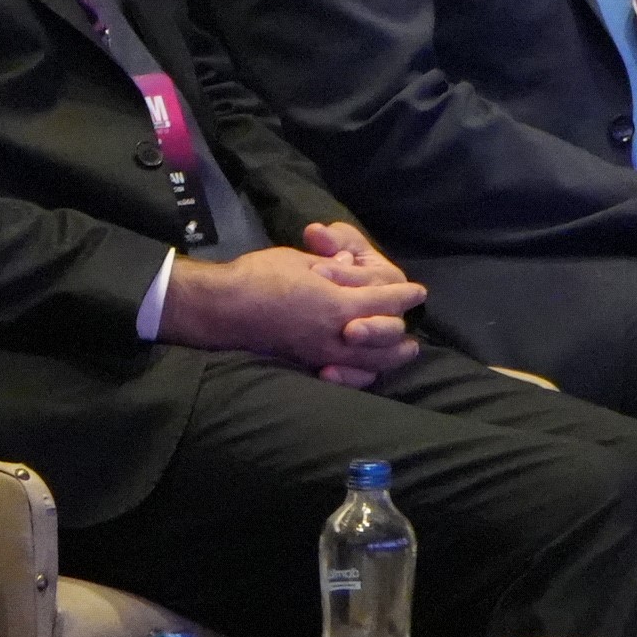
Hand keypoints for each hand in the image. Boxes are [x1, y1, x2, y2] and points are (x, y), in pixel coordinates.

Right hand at [156, 240, 424, 385]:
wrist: (220, 309)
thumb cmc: (257, 277)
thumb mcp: (300, 261)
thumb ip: (333, 268)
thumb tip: (352, 267)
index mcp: (337, 303)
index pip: (385, 300)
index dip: (404, 294)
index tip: (416, 291)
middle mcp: (336, 334)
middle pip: (386, 335)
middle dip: (402, 323)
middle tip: (410, 315)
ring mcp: (322, 353)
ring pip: (371, 361)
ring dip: (392, 354)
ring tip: (405, 349)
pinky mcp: (307, 363)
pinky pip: (347, 375)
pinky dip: (364, 372)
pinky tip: (369, 369)